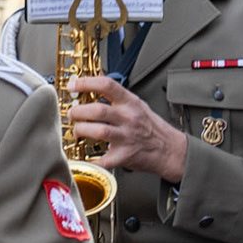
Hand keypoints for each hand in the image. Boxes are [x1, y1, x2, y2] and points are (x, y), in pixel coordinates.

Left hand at [67, 76, 189, 183]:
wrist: (170, 150)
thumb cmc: (152, 127)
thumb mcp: (138, 105)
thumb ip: (117, 98)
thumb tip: (91, 89)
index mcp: (130, 103)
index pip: (107, 85)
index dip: (86, 83)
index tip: (72, 85)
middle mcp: (129, 118)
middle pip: (98, 110)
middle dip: (78, 111)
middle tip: (71, 114)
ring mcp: (127, 137)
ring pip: (98, 131)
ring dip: (81, 130)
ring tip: (77, 131)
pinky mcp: (124, 156)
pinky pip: (102, 159)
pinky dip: (89, 160)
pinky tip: (81, 157)